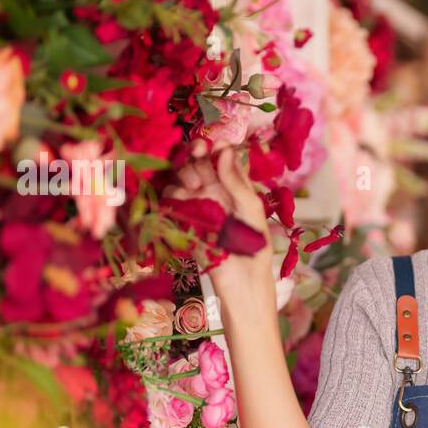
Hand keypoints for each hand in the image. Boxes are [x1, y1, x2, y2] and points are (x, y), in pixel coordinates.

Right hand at [163, 138, 271, 297]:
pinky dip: (173, 195)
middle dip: (195, 156)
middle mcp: (216, 192)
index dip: (214, 146)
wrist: (242, 283)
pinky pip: (172, 200)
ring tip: (195, 187)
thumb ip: (237, 182)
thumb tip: (224, 149)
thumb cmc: (255, 248)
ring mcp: (198, 205)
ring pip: (182, 178)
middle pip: (198, 162)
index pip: (221, 157)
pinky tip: (183, 200)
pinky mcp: (184, 220)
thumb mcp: (252, 211)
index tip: (210, 145)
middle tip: (198, 158)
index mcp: (236, 186)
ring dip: (184, 175)